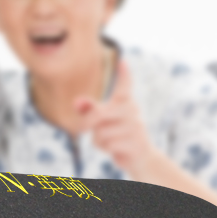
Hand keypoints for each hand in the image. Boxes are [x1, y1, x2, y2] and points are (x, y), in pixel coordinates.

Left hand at [73, 59, 155, 177]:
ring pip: (102, 132)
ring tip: (109, 141)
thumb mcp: (102, 121)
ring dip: (99, 140)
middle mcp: (132, 111)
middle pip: (100, 113)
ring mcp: (136, 127)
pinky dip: (106, 149)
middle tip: (81, 129)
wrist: (140, 156)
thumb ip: (89, 110)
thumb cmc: (117, 134)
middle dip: (87, 122)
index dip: (124, 74)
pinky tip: (115, 149)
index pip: (125, 86)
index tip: (122, 61)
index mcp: (125, 102)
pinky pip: (110, 144)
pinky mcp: (136, 143)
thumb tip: (76, 101)